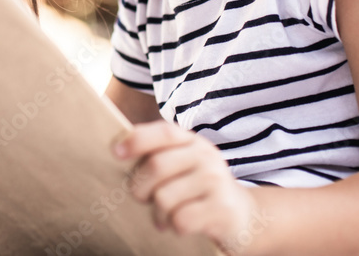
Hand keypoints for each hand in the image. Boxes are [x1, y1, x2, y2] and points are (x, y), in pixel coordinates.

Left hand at [112, 120, 257, 251]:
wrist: (242, 216)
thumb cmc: (197, 189)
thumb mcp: (182, 164)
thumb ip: (156, 154)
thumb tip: (117, 149)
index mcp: (192, 141)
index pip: (164, 132)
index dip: (137, 140)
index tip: (116, 153)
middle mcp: (206, 156)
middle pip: (156, 166)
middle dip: (139, 187)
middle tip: (142, 198)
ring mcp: (216, 181)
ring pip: (164, 197)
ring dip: (157, 213)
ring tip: (162, 216)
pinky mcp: (222, 209)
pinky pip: (180, 219)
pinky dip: (173, 226)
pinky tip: (178, 225)